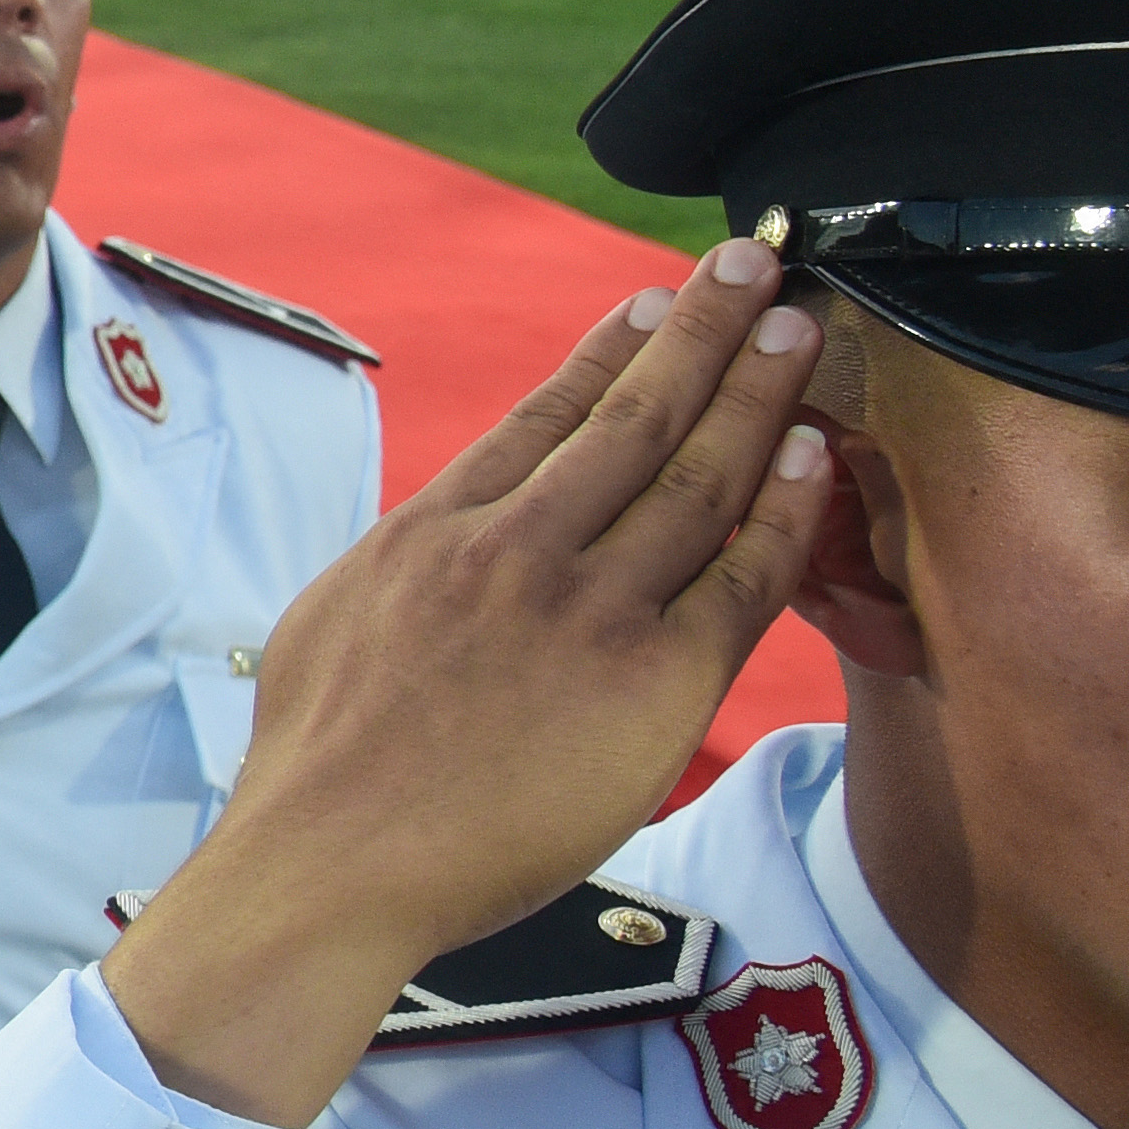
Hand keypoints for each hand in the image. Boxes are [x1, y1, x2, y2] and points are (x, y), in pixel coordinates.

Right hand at [107, 244, 833, 1125]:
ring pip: (699, 477)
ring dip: (758, 393)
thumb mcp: (333, 618)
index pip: (544, 414)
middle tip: (751, 268)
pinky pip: (739, 582)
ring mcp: (585, 609)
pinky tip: (811, 459)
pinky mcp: (650, 683)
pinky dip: (782, 514)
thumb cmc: (316, 763)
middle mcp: (514, 548)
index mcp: (433, 530)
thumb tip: (435, 542)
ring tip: (798, 330)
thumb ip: (405, 567)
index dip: (610, 348)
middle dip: (702, 330)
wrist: (331, 860)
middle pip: (635, 415)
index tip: (654, 300)